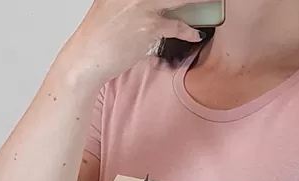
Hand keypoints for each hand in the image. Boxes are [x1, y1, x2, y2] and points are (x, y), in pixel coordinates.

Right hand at [61, 0, 208, 88]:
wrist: (87, 57)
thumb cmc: (98, 37)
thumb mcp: (110, 7)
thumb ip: (129, 2)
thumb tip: (152, 6)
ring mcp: (142, 4)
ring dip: (199, 0)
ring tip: (211, 2)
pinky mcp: (149, 25)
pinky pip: (176, 25)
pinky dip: (187, 31)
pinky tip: (194, 34)